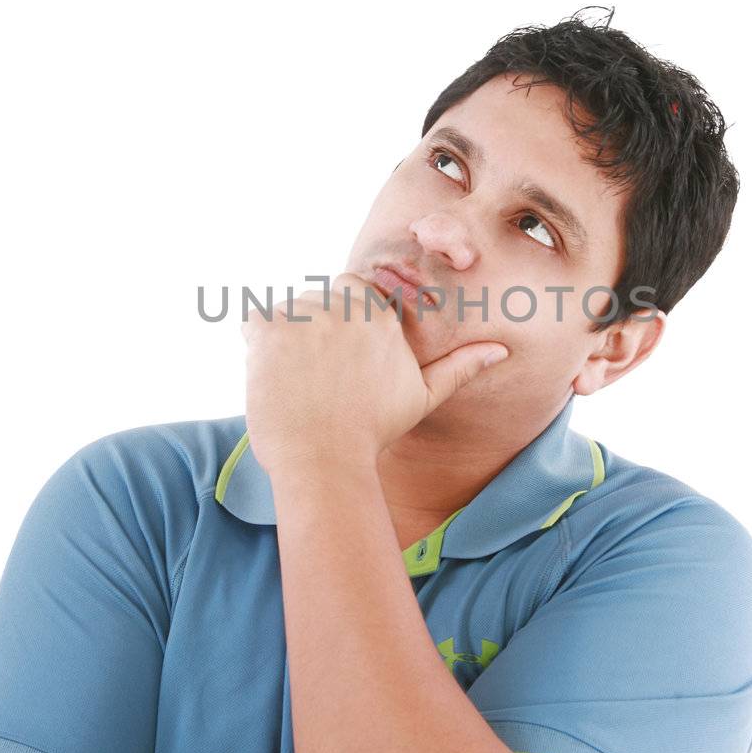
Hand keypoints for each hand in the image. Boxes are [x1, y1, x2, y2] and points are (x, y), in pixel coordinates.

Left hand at [240, 271, 508, 472]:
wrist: (325, 462)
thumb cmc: (374, 431)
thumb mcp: (423, 396)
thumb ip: (460, 367)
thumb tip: (500, 350)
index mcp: (379, 311)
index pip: (350, 290)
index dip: (341, 324)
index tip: (339, 361)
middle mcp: (344, 302)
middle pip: (316, 301)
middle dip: (312, 332)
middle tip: (318, 379)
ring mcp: (305, 312)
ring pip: (286, 314)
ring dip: (286, 342)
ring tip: (299, 384)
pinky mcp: (269, 327)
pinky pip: (252, 321)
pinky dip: (257, 345)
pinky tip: (274, 376)